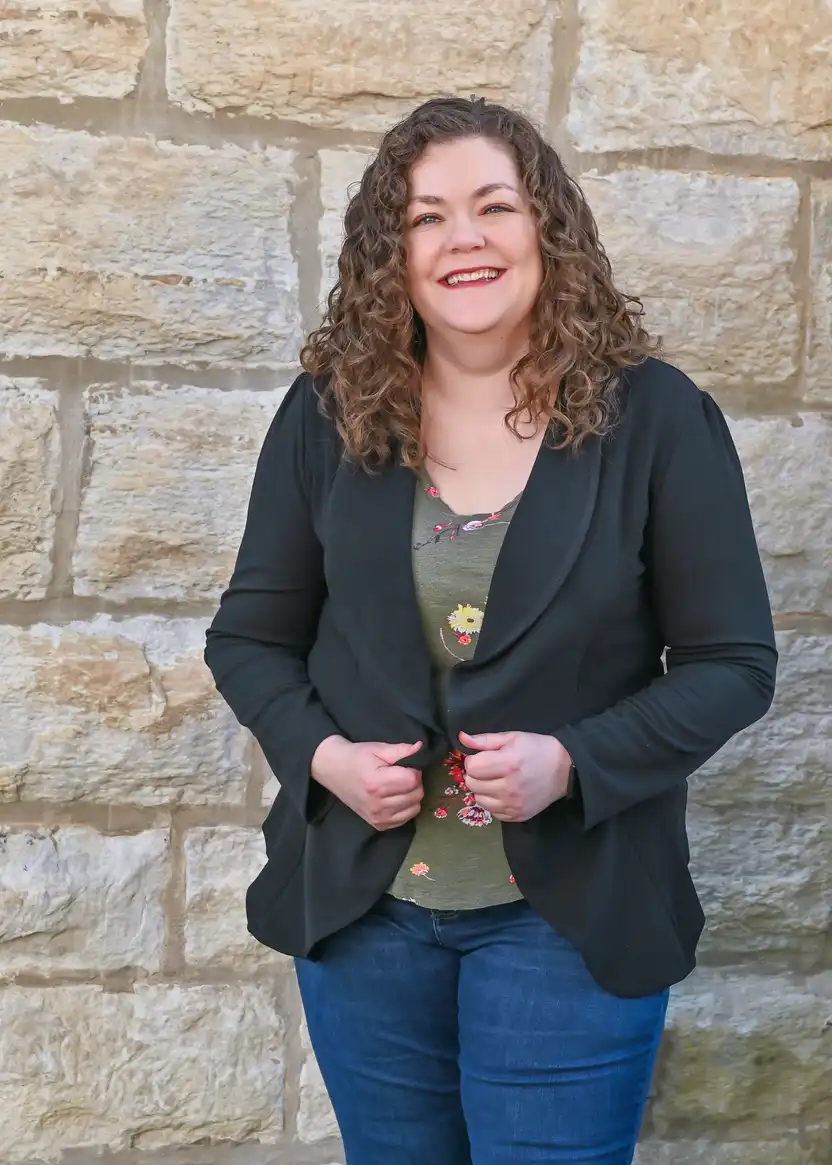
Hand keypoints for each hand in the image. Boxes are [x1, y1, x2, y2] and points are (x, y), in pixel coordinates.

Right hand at [310, 736, 423, 829]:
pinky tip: (395, 798)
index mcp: (377, 783)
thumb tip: (421, 748)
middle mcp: (378, 804)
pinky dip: (406, 808)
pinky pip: (405, 818)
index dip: (414, 770)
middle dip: (414, 782)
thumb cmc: (356, 757)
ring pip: (414, 807)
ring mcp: (378, 817)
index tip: (405, 766)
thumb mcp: (378, 748)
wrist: (332, 770)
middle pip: (416, 794)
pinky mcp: (378, 825)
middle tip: (401, 774)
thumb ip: (402, 750)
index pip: (413, 780)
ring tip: (398, 786)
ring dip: (412, 795)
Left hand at [457, 731, 571, 822]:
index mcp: (508, 764)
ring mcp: (513, 805)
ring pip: (478, 800)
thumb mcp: (512, 738)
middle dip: (476, 775)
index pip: (471, 767)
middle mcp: (509, 788)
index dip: (474, 760)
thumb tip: (461, 738)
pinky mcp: (517, 816)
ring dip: (483, 790)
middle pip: (472, 784)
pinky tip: (503, 792)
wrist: (564, 770)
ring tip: (496, 781)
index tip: (483, 757)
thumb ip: (484, 740)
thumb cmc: (537, 749)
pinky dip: (493, 802)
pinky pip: (492, 812)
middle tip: (489, 769)